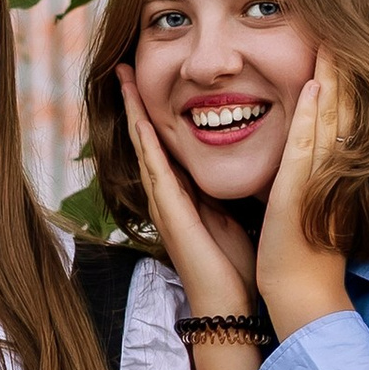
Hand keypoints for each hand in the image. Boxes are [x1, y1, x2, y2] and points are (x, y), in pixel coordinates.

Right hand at [118, 64, 259, 311]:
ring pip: (144, 148)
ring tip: (123, 80)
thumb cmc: (237, 264)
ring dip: (133, 113)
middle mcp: (167, 195)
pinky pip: (156, 172)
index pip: (165, 141)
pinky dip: (147, 145)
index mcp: (184, 193)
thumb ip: (228, 189)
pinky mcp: (171, 216)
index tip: (150, 77)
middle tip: (123, 65)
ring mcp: (165, 205)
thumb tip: (245, 159)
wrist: (230, 304)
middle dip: (134, 102)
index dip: (155, 108)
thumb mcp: (233, 212)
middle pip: (145, 138)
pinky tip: (141, 121)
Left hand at [254, 56, 353, 342]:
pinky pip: (310, 145)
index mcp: (336, 168)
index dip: (347, 80)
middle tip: (347, 25)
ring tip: (334, 39)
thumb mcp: (313, 201)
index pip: (345, 114)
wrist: (302, 290)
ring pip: (332, 117)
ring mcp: (321, 176)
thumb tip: (316, 152)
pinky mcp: (302, 189)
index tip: (344, 44)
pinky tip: (313, 85)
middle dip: (347, 66)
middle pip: (347, 107)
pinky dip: (314, 114)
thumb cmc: (304, 250)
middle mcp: (336, 167)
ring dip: (333, 77)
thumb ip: (314, 172)